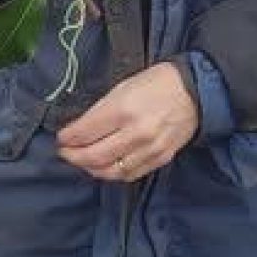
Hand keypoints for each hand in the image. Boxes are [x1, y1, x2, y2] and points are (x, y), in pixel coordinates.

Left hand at [56, 63, 198, 181]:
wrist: (195, 91)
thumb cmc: (156, 82)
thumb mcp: (123, 86)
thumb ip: (101, 110)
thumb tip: (80, 128)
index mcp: (123, 109)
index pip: (85, 133)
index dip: (68, 138)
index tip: (61, 137)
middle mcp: (136, 133)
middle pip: (94, 156)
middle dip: (73, 156)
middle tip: (65, 152)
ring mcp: (149, 149)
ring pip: (111, 171)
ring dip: (91, 168)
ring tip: (82, 161)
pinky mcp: (160, 159)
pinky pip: (130, 174)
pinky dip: (113, 174)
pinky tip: (105, 167)